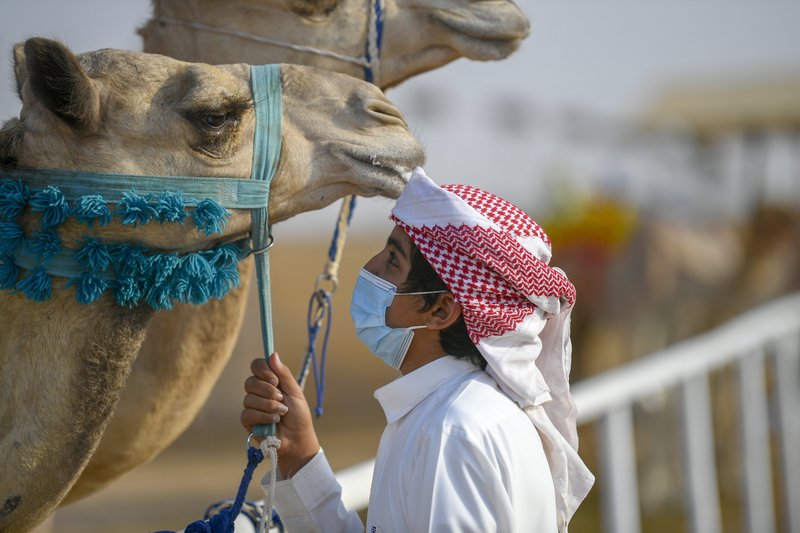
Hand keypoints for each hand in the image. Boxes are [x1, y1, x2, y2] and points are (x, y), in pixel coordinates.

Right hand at [241, 353, 320, 477]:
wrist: (298, 438)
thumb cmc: (298, 415)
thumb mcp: (294, 391)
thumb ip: (283, 374)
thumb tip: (273, 354)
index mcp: (269, 381)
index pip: (256, 365)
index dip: (262, 369)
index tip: (275, 379)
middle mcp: (258, 391)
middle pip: (250, 381)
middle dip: (267, 390)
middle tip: (281, 398)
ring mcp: (251, 405)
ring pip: (249, 398)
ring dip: (269, 406)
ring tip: (282, 413)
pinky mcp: (248, 420)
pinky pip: (248, 413)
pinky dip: (263, 416)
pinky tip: (274, 421)